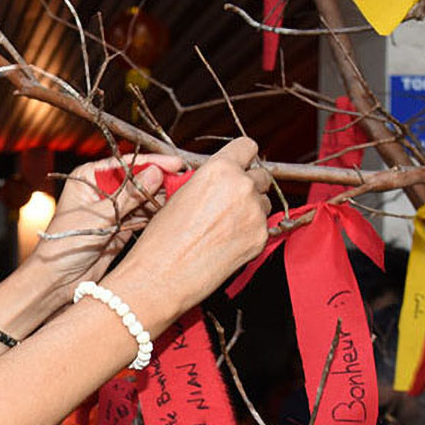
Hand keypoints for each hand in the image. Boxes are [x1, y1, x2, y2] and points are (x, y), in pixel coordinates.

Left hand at [30, 153, 184, 288]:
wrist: (57, 280)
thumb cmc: (64, 244)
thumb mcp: (99, 216)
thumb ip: (129, 196)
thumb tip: (156, 173)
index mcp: (87, 177)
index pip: (126, 164)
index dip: (152, 162)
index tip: (176, 163)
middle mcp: (101, 190)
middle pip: (138, 178)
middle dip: (162, 178)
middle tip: (187, 178)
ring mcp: (113, 208)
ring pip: (144, 197)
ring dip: (163, 196)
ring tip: (187, 192)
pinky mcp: (122, 227)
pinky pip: (145, 215)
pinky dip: (159, 212)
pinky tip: (176, 207)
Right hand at [110, 138, 270, 326]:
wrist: (160, 277)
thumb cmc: (161, 239)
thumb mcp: (177, 195)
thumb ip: (206, 181)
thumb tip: (220, 178)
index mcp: (219, 170)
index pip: (248, 147)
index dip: (241, 157)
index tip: (237, 166)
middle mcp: (242, 187)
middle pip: (261, 175)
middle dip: (247, 185)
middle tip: (226, 202)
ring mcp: (255, 214)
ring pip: (264, 202)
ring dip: (250, 209)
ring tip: (222, 226)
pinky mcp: (260, 238)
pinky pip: (263, 227)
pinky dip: (249, 232)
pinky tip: (225, 242)